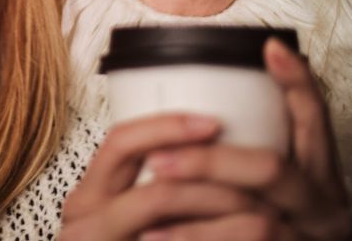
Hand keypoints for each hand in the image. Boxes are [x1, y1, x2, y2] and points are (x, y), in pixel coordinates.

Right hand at [59, 112, 268, 239]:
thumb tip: (204, 145)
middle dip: (216, 182)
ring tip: (265, 218)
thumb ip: (146, 190)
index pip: (123, 142)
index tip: (214, 122)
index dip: (169, 127)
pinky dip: (220, 240)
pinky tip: (251, 238)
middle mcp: (86, 220)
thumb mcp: (124, 220)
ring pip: (166, 211)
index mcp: (88, 196)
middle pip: (156, 185)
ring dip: (225, 213)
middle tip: (261, 183)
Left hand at [136, 38, 351, 239]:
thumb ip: (246, 155)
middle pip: (271, 170)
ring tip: (146, 201)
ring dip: (195, 210)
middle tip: (157, 158)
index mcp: (322, 177)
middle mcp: (325, 209)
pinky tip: (156, 238)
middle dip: (209, 161)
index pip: (317, 119)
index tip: (269, 48)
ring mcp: (308, 240)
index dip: (298, 83)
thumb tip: (200, 107)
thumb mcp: (274, 189)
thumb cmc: (273, 226)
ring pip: (256, 223)